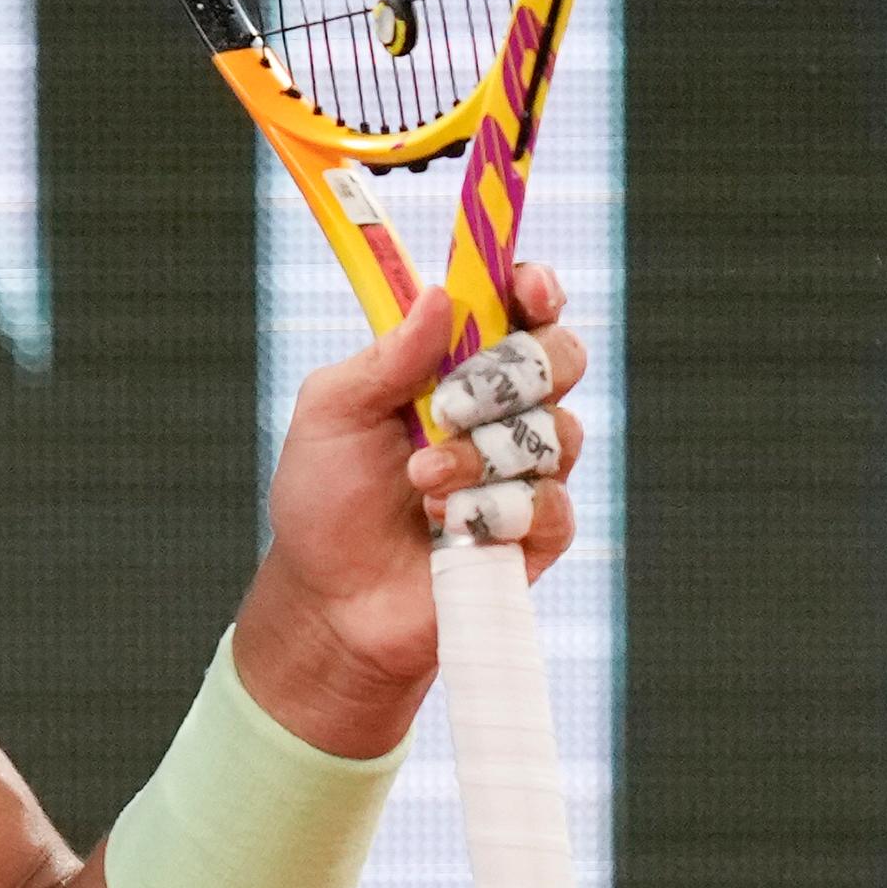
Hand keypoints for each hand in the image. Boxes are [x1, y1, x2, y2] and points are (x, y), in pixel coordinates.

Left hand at [231, 265, 586, 758]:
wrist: (330, 599)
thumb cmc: (325, 498)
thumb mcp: (330, 415)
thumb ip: (385, 358)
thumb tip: (440, 297)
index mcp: (453, 367)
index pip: (517, 308)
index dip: (533, 288)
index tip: (527, 288)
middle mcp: (501, 410)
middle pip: (561, 357)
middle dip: (508, 375)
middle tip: (445, 407)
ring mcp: (527, 471)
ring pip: (557, 432)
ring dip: (479, 456)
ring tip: (420, 483)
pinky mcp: (538, 533)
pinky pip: (550, 505)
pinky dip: (494, 511)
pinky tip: (448, 526)